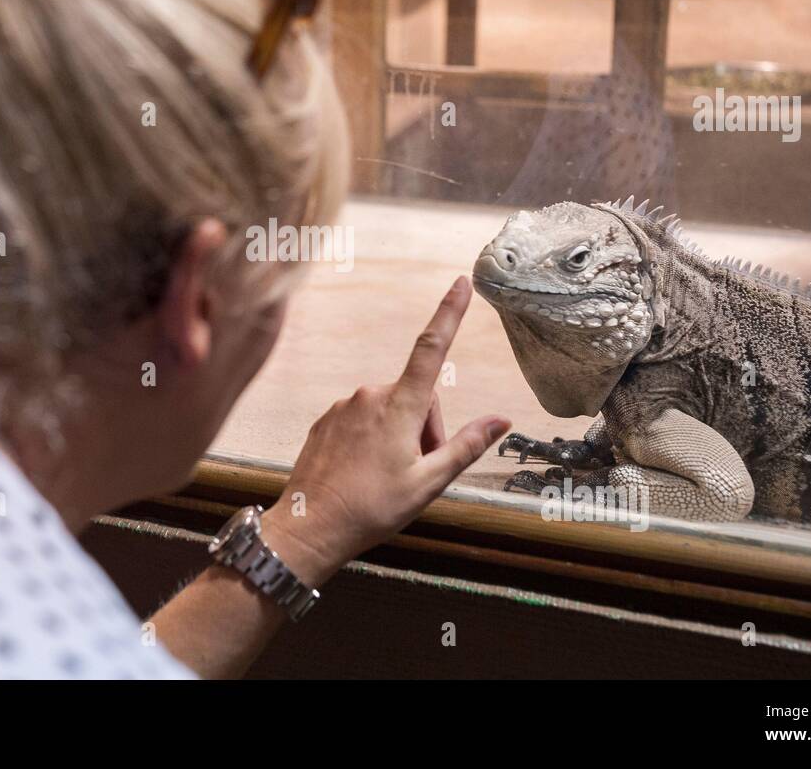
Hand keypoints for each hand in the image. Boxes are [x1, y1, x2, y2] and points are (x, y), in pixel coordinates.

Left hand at [261, 276, 509, 585]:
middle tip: (417, 471)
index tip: (460, 284)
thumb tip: (500, 420)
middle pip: (418, 397)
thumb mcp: (429, 483)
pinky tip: (364, 474)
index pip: (432, 348)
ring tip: (386, 478)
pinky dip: (373, 440)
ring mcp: (345, 405)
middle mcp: (370, 395)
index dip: (449, 313)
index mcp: (399, 406)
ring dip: (399, 436)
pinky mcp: (328, 419)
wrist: (309, 526)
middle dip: (426, 428)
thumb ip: (466, 446)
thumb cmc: (370, 508)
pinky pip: (363, 420)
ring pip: (390, 410)